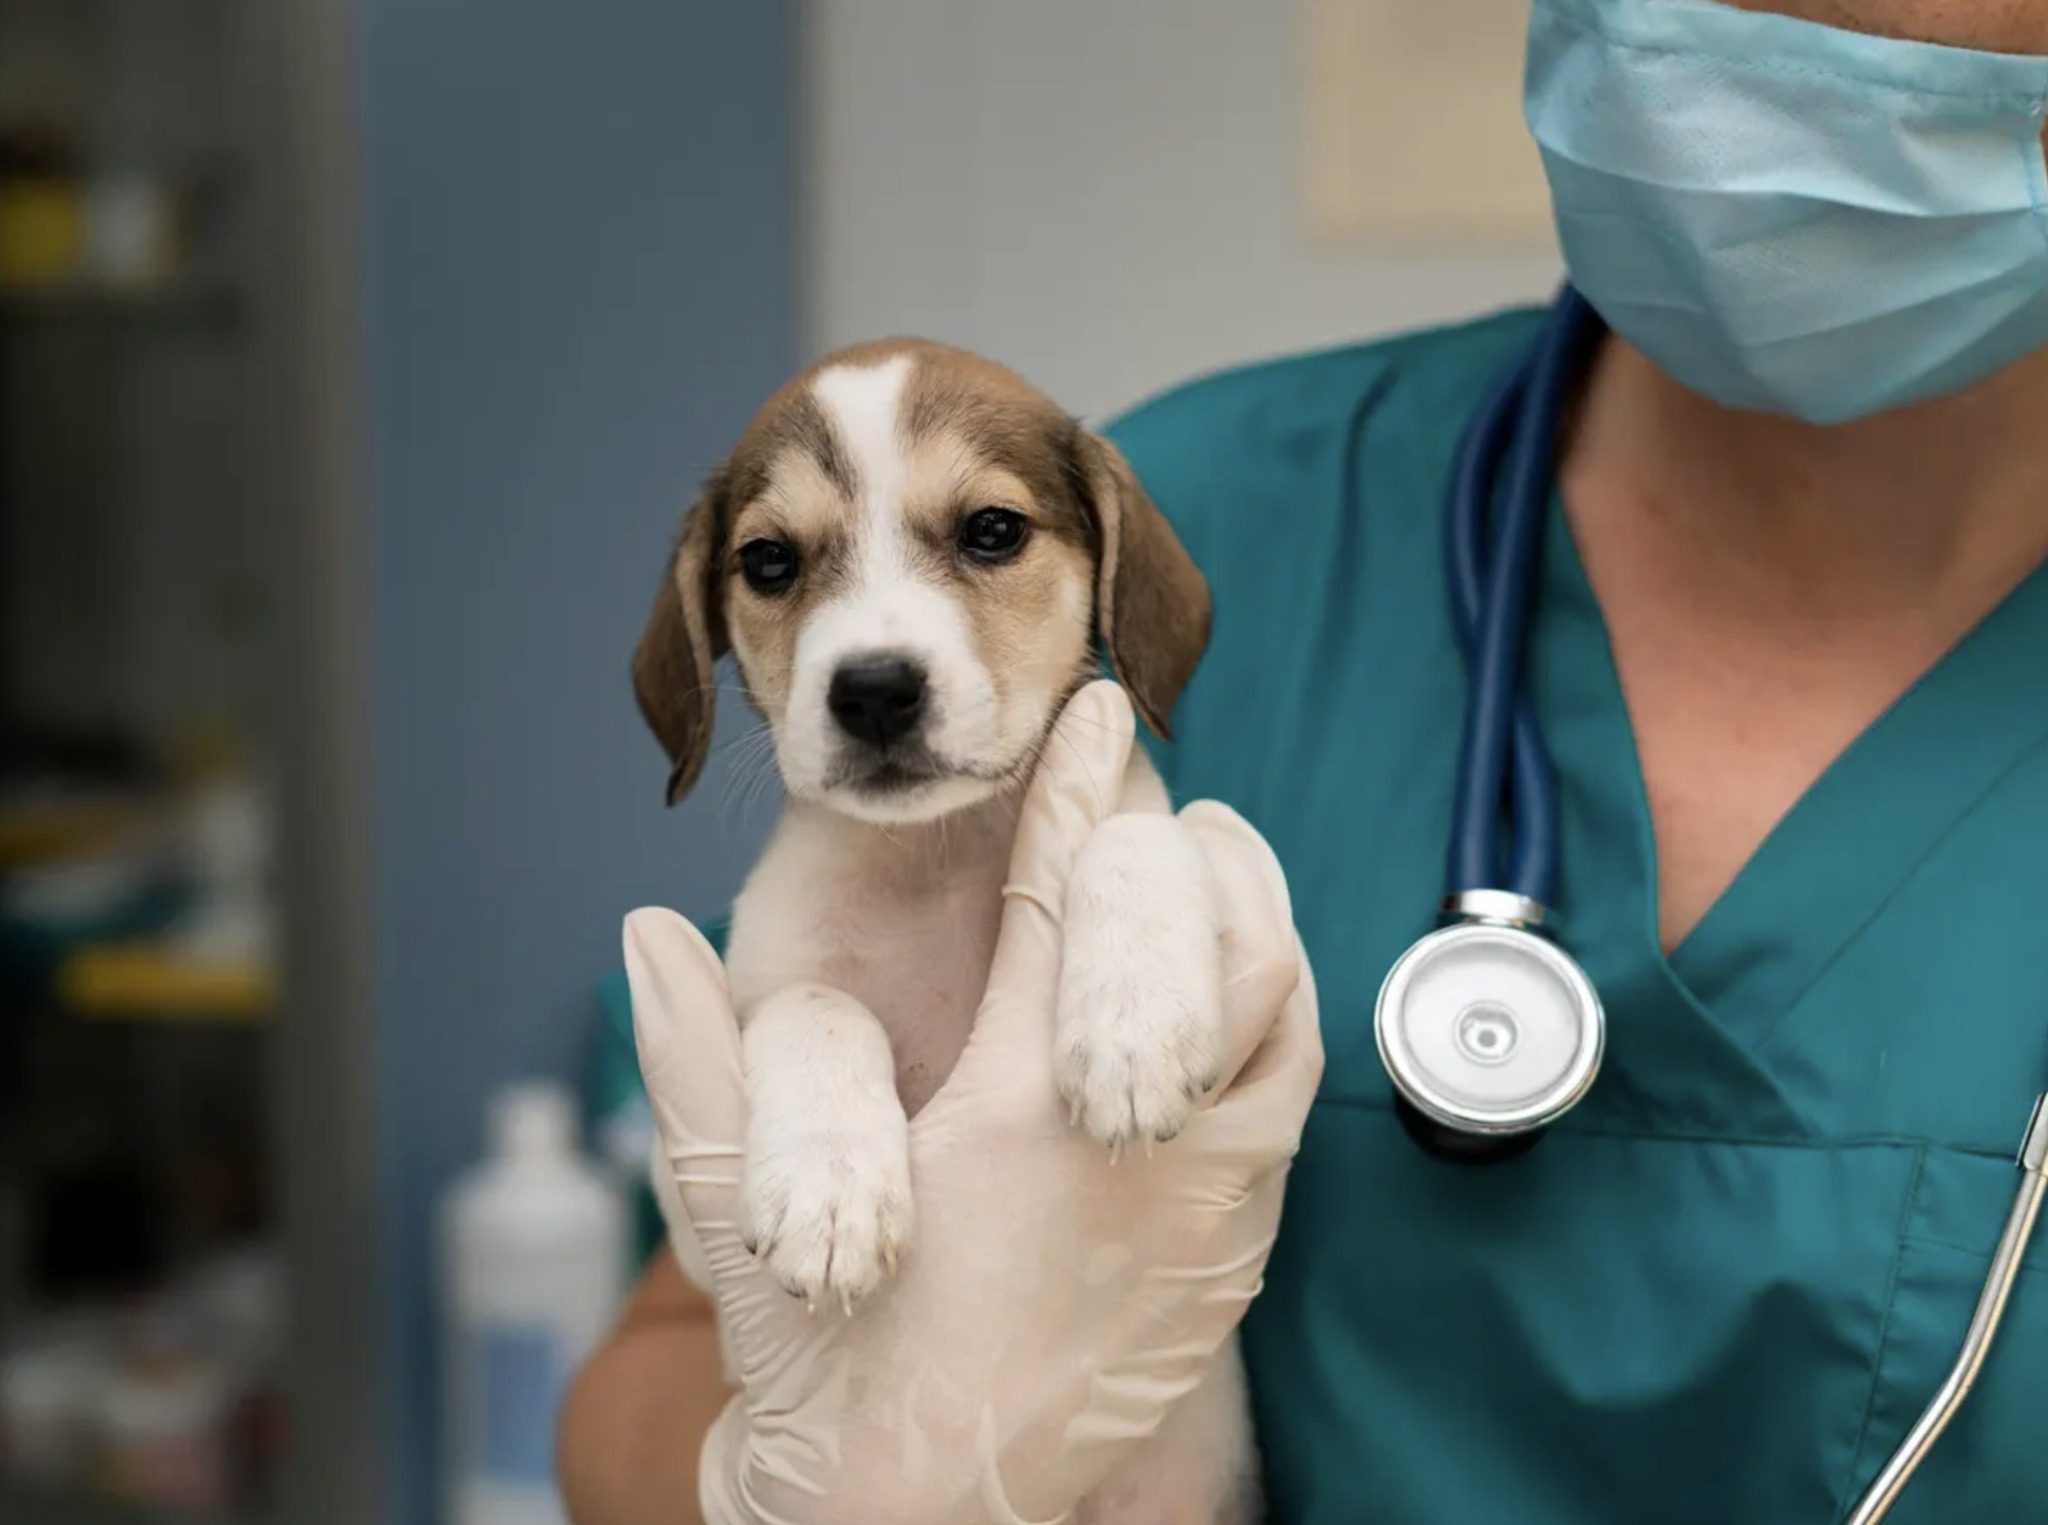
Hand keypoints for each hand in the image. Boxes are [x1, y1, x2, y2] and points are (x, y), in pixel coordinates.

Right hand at [626, 682, 1321, 1524]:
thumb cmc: (833, 1370)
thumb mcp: (742, 1224)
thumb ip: (700, 1067)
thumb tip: (646, 930)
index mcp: (1006, 1119)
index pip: (1057, 909)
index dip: (1073, 794)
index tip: (1090, 714)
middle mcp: (1129, 1156)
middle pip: (1210, 944)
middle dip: (1181, 851)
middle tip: (1147, 796)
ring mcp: (1204, 1208)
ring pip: (1277, 1013)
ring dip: (1242, 924)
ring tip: (1198, 872)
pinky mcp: (1237, 1259)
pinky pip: (1295, 1100)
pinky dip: (1272, 1020)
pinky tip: (1231, 996)